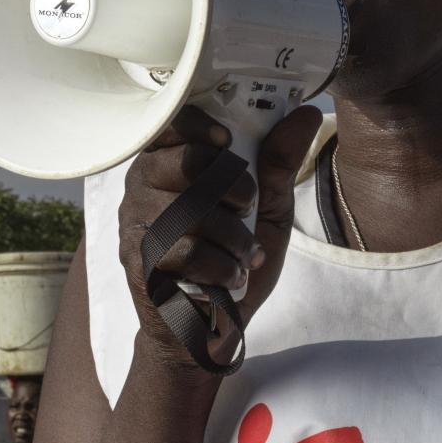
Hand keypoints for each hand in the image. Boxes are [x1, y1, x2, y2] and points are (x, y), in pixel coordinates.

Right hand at [118, 104, 321, 371]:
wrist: (208, 328)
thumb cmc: (233, 259)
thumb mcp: (266, 210)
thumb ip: (278, 163)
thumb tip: (306, 114)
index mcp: (169, 161)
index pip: (172, 122)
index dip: (201, 125)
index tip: (228, 141)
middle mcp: (142, 185)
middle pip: (188, 162)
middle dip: (233, 184)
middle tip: (245, 206)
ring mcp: (135, 223)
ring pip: (191, 210)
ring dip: (233, 236)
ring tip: (245, 253)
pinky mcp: (137, 261)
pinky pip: (186, 251)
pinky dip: (221, 266)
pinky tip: (230, 276)